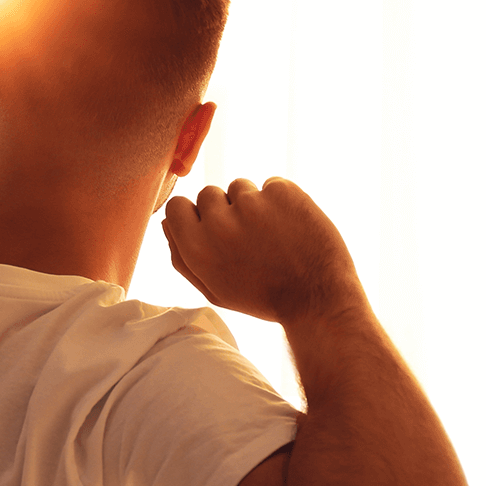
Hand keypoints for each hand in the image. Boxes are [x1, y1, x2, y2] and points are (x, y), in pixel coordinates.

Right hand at [162, 177, 365, 323]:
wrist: (318, 300)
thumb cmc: (264, 297)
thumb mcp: (214, 290)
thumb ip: (183, 257)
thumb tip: (167, 225)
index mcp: (196, 248)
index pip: (176, 206)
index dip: (195, 216)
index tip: (214, 229)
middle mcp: (218, 222)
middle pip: (208, 194)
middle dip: (225, 210)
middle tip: (250, 239)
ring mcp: (251, 203)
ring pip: (240, 187)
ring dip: (253, 204)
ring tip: (274, 235)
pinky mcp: (282, 192)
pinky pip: (272, 185)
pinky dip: (282, 201)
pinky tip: (293, 227)